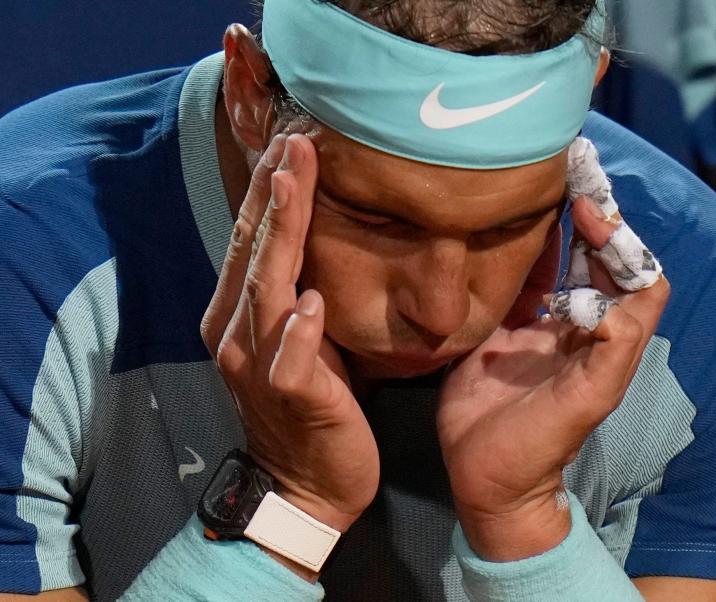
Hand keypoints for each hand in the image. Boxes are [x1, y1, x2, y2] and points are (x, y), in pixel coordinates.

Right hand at [200, 134, 378, 533]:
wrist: (304, 485)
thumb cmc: (310, 402)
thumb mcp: (300, 336)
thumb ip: (298, 288)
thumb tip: (320, 238)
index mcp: (239, 313)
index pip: (252, 239)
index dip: (269, 190)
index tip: (292, 142)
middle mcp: (238, 332)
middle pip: (254, 250)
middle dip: (274, 193)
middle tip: (297, 140)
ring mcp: (258, 365)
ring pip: (265, 290)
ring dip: (280, 238)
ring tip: (292, 187)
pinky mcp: (290, 399)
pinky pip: (289, 363)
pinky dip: (298, 332)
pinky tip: (310, 303)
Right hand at [437, 197, 669, 560]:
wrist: (484, 478)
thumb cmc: (539, 445)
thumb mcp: (585, 402)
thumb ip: (611, 350)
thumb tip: (617, 294)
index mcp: (610, 342)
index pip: (637, 279)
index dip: (625, 243)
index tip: (594, 213)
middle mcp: (581, 329)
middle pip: (602, 264)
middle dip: (597, 221)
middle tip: (579, 176)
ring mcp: (542, 329)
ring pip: (562, 267)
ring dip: (564, 229)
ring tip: (554, 184)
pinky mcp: (504, 332)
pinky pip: (519, 283)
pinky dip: (522, 253)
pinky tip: (514, 222)